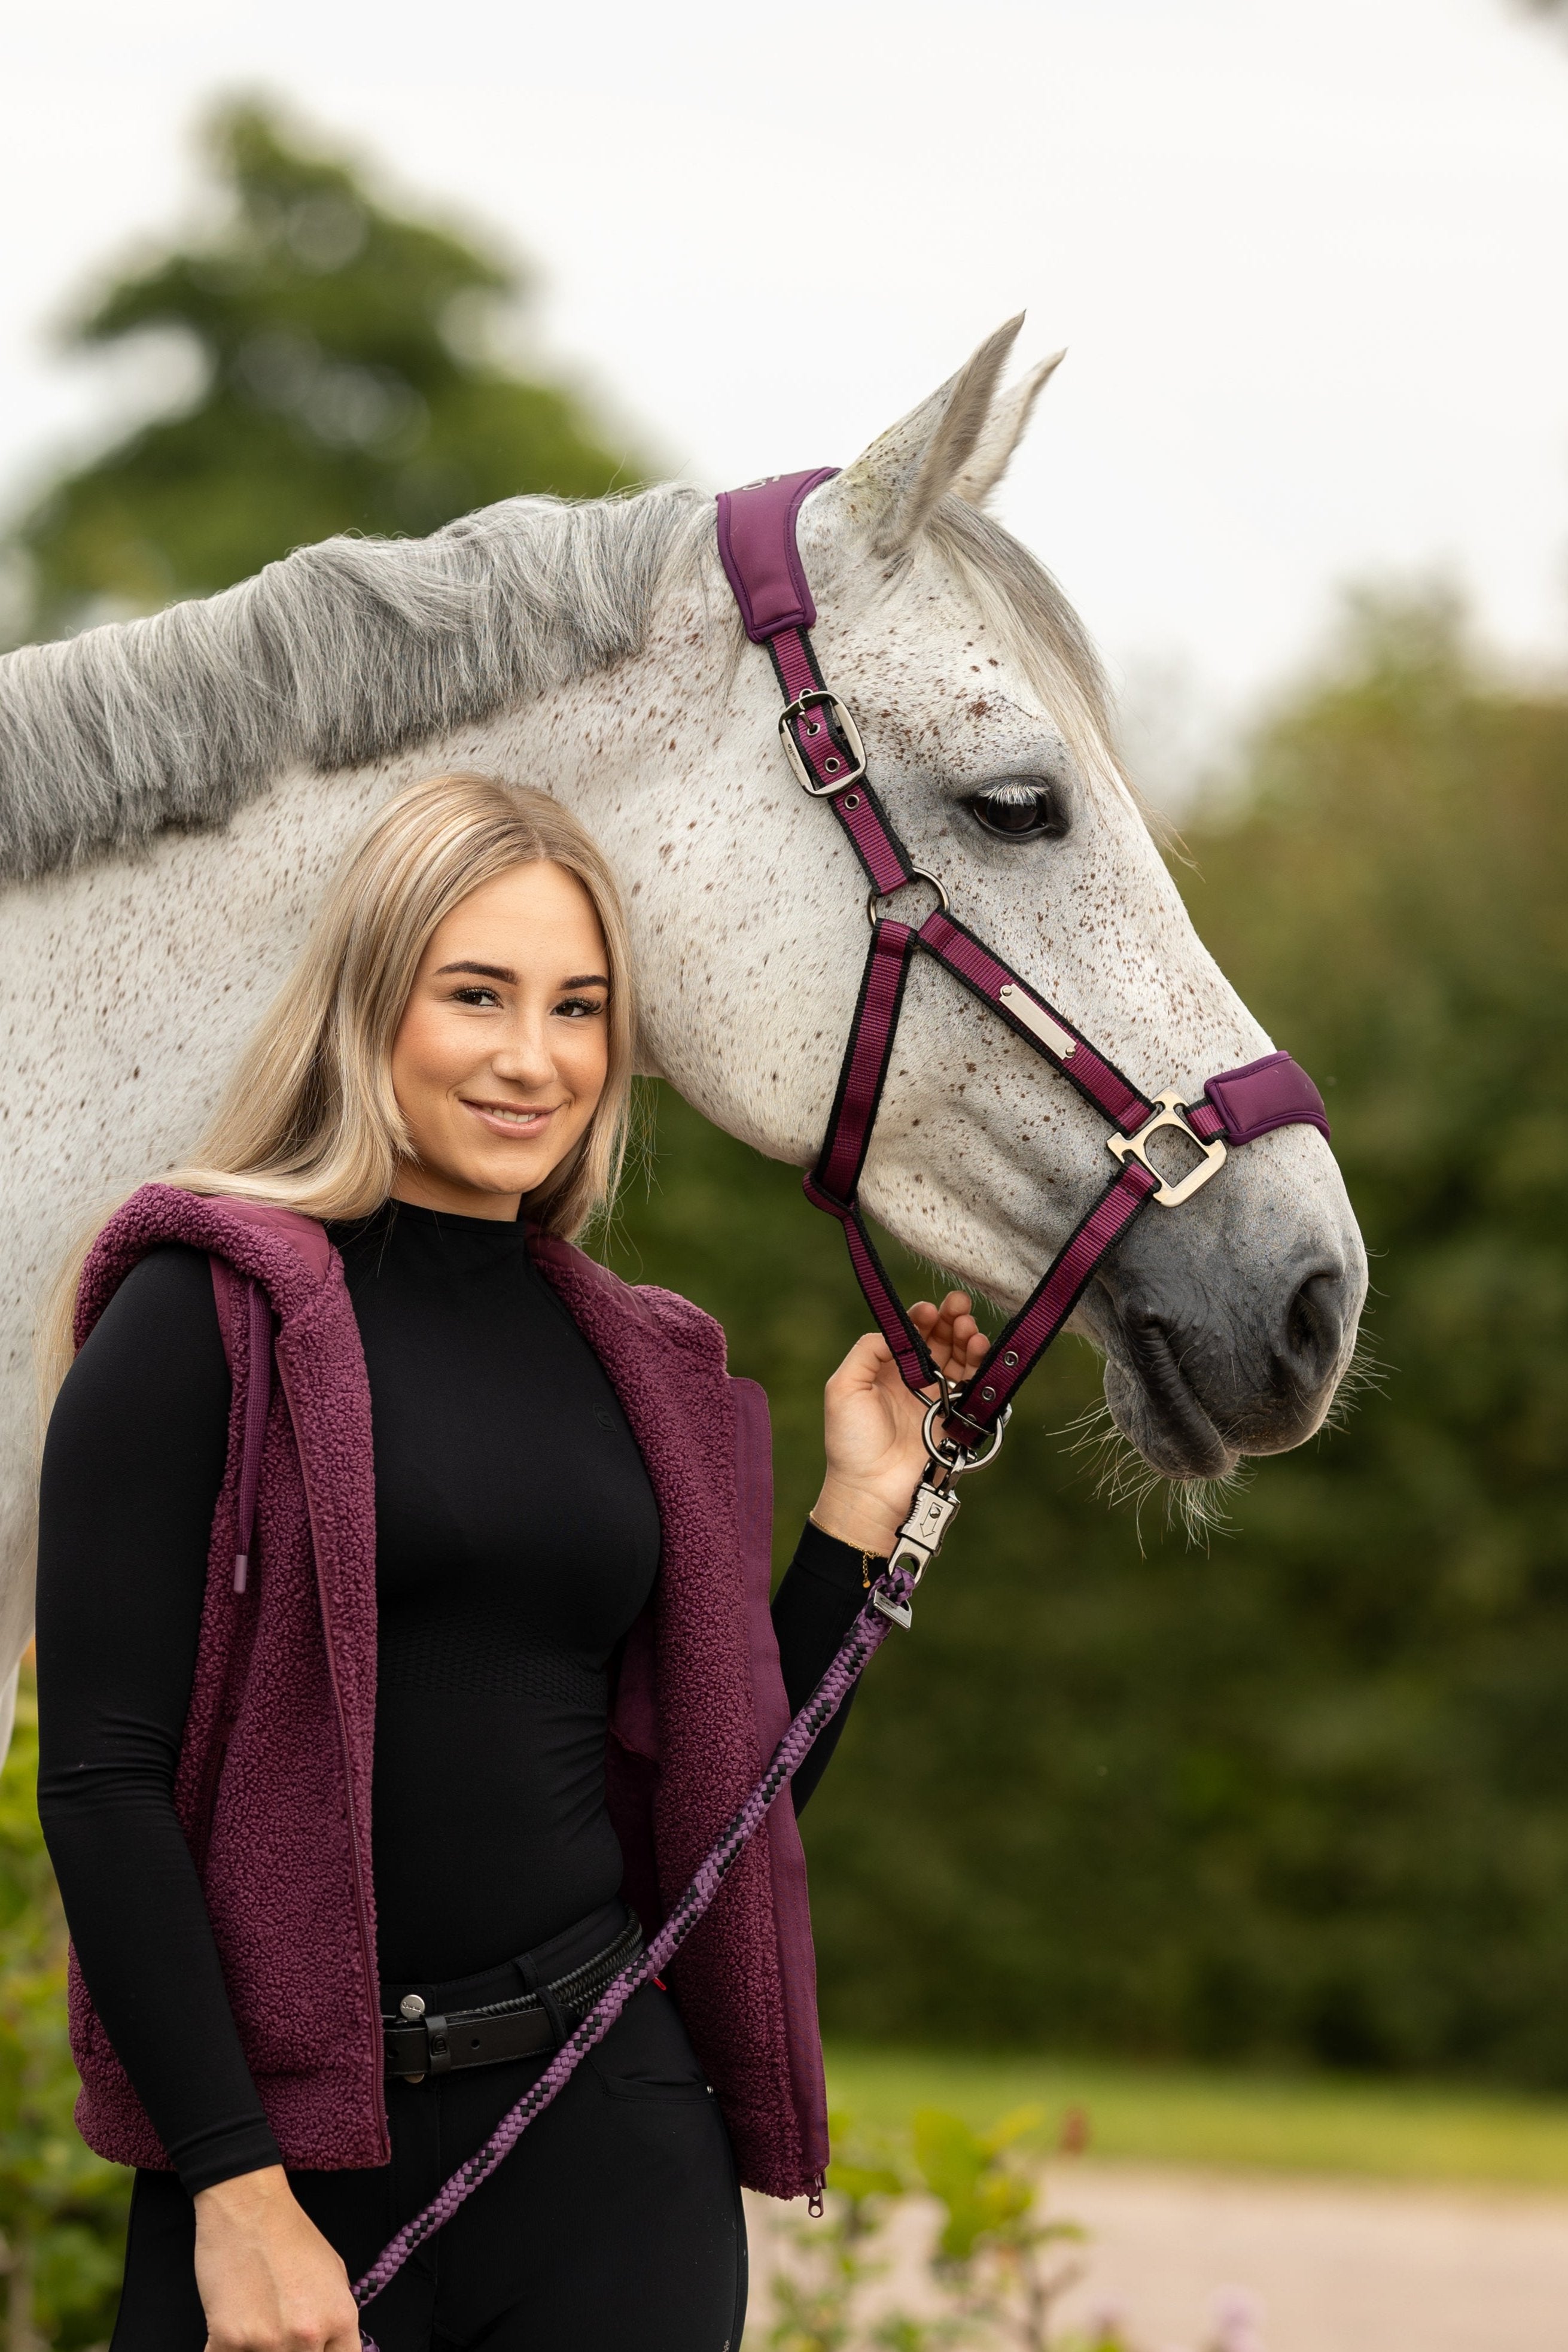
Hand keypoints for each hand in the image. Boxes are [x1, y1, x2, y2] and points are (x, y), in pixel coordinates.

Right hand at [194, 2165, 360, 2351]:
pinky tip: (230, 2328)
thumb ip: (334, 2320)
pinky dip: (226, 2347)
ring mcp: (267, 2343)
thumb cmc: (292, 2235)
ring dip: (258, 2350)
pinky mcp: (227, 2341)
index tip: (313, 2348)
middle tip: (278, 2330)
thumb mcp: (334, 2274)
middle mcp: (307, 2337)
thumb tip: (325, 2348)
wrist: (249, 2207)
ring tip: (256, 2322)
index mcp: (339, 2319)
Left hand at [812, 1293, 988, 1554]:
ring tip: (970, 1328)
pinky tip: (978, 1348)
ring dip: (967, 1337)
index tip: (929, 1309)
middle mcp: (912, 1381)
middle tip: (960, 1306)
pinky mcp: (955, 1418)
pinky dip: (979, 1363)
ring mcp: (936, 1399)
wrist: (872, 1489)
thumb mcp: (843, 1388)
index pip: (909, 1334)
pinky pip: (973, 1385)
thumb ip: (867, 1351)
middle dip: (951, 1319)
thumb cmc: (851, 1442)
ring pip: (959, 1357)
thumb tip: (898, 1331)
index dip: (922, 1317)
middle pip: (939, 1340)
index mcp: (884, 1370)